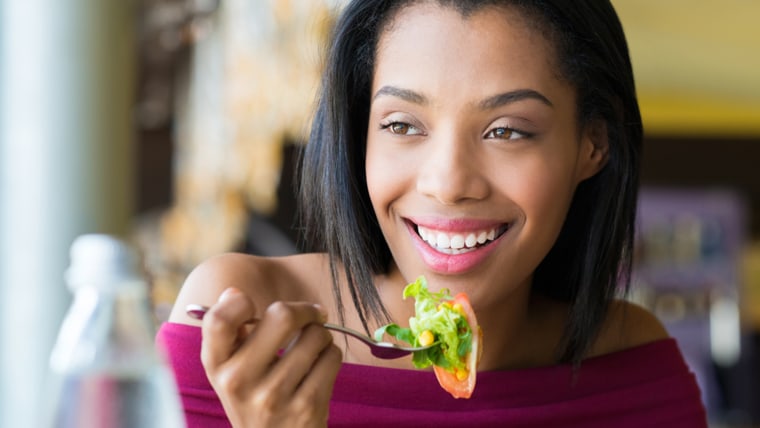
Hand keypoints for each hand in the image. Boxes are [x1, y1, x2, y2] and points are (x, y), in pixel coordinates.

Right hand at [200, 288, 341, 427]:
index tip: (253, 306)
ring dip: (321, 335)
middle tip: (310, 316)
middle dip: (303, 310)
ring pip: (315, 335)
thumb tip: (233, 293)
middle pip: (281, 316)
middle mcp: (240, 382)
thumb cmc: (254, 396)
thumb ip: (229, 331)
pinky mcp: (306, 407)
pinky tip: (320, 367)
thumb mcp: (230, 369)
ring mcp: (274, 396)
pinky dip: (331, 355)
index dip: (237, 303)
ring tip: (313, 348)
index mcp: (217, 367)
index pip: (218, 321)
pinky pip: (332, 357)